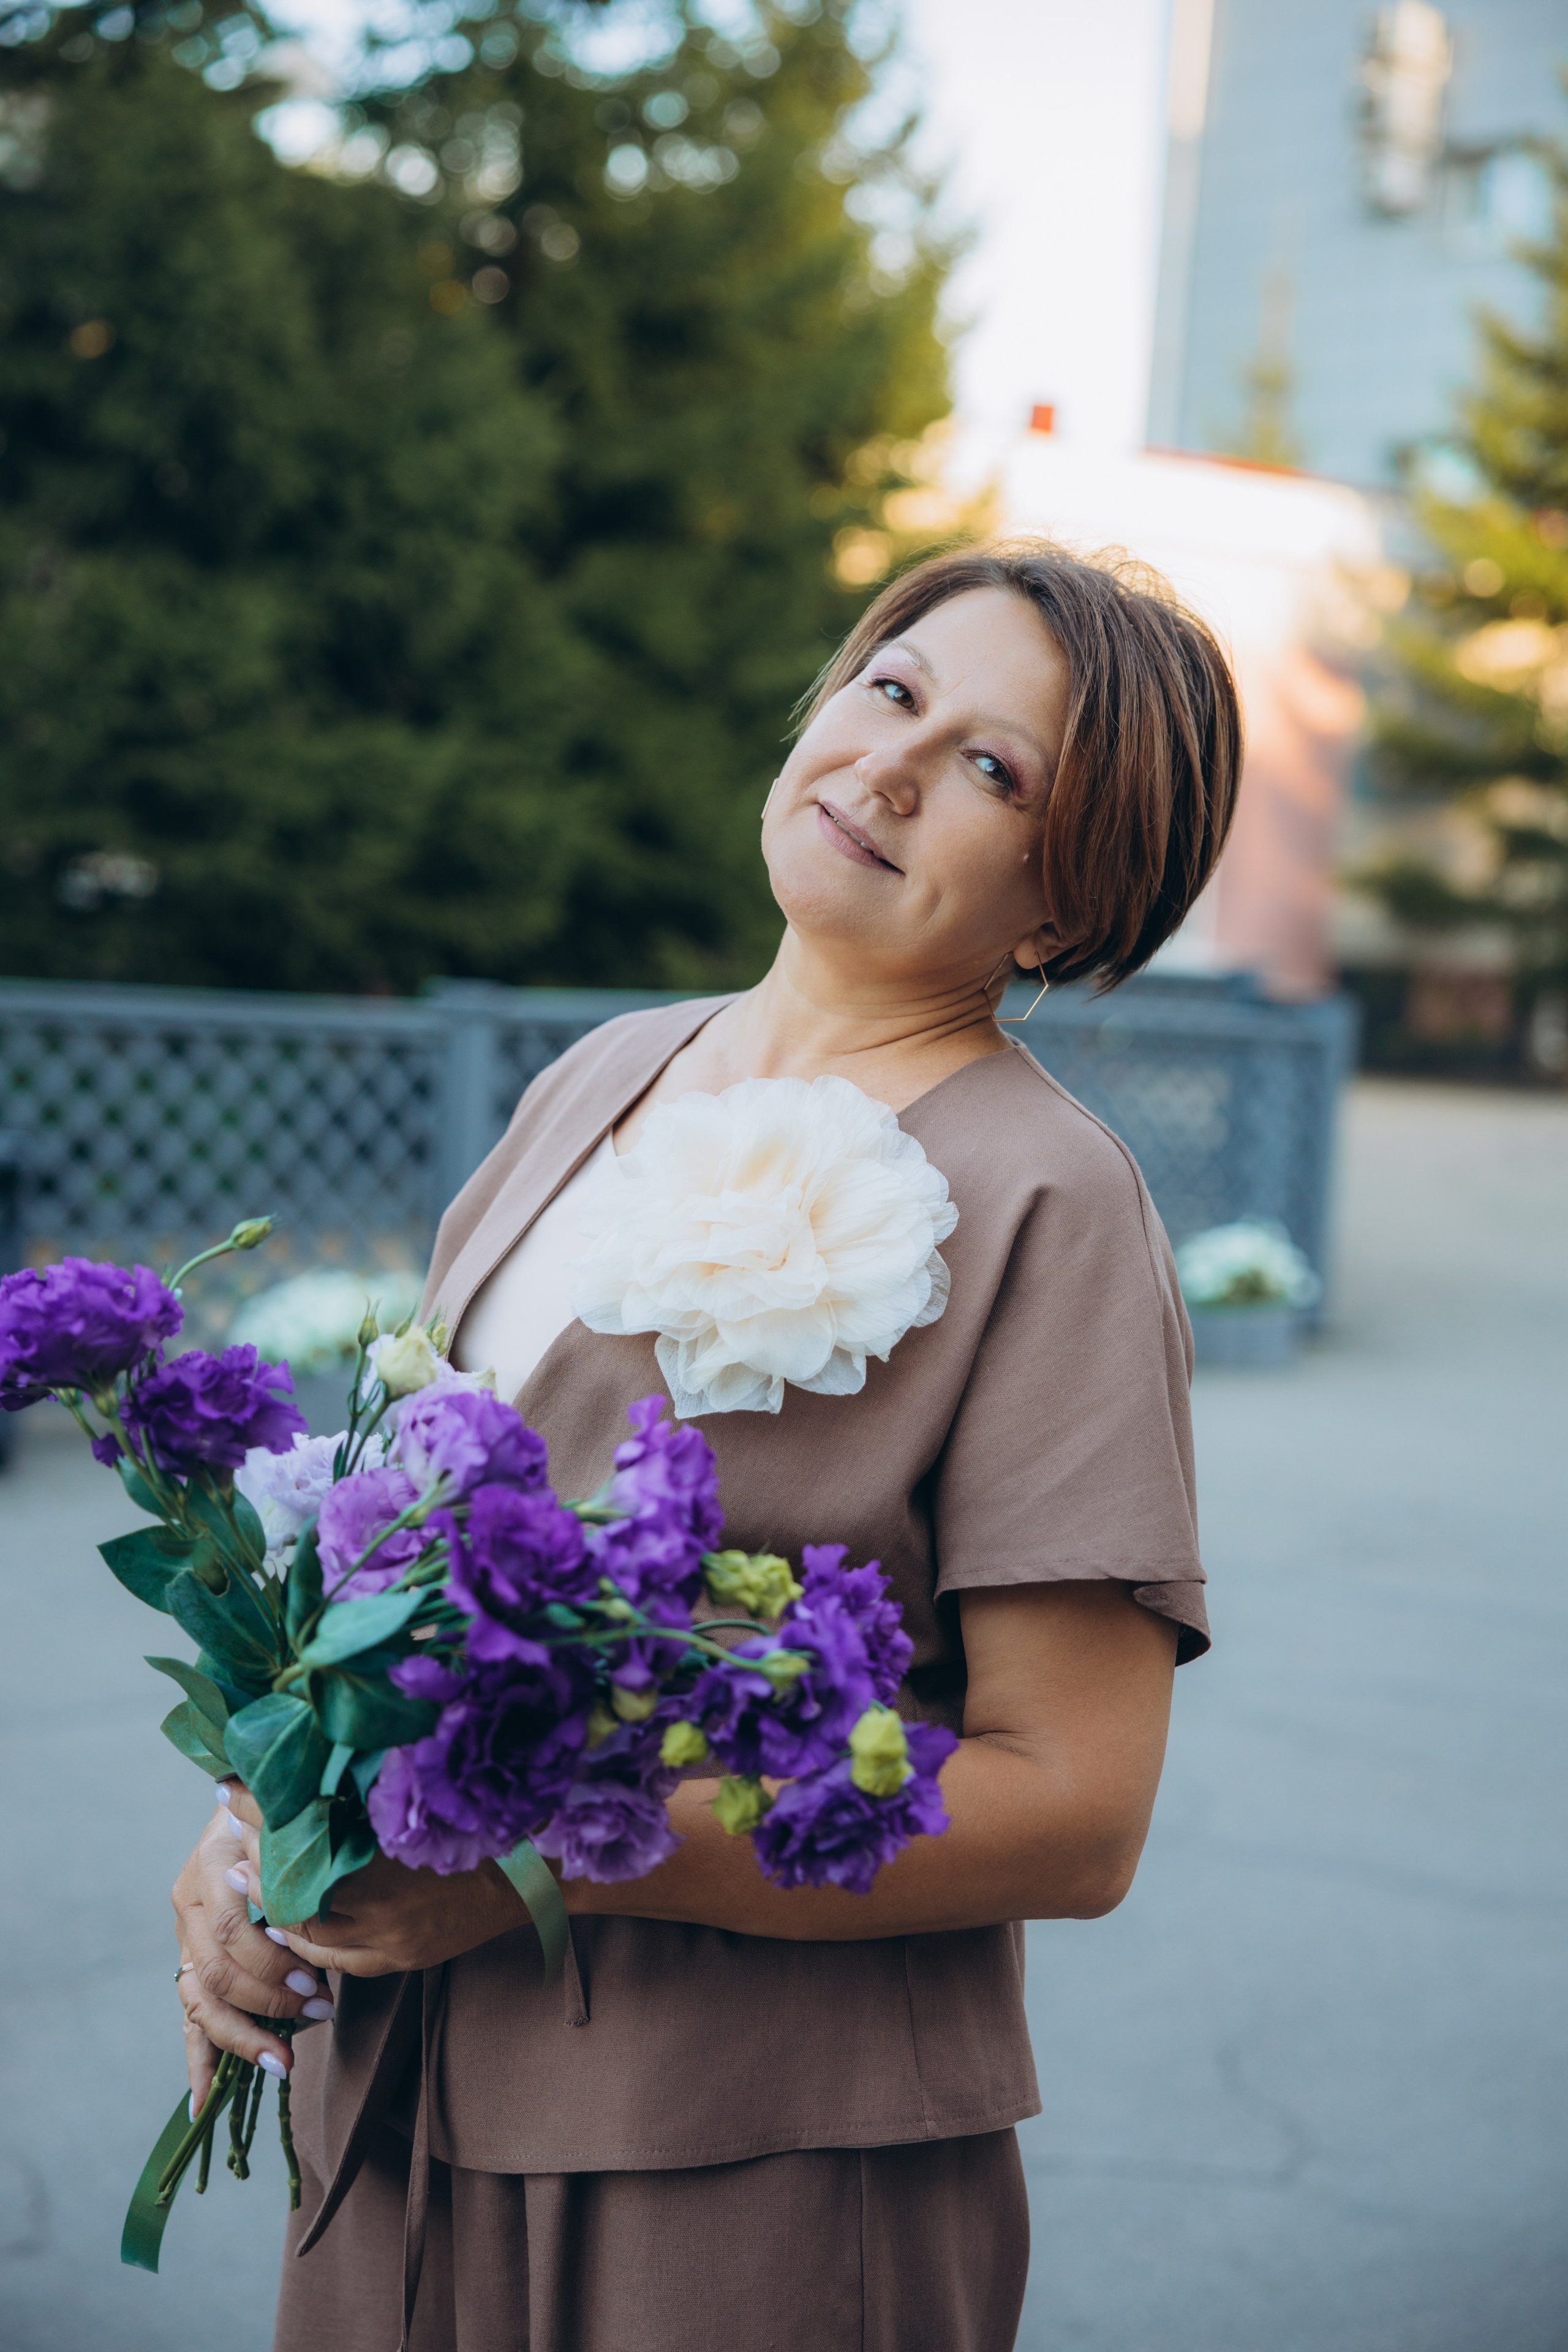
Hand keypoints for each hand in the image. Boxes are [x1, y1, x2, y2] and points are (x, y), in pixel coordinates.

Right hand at [171, 1789, 334, 2108]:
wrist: (246, 1806)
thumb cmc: (280, 1818)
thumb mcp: (285, 1825)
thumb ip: (291, 1856)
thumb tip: (315, 1897)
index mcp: (211, 1868)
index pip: (232, 1929)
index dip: (272, 1961)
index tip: (316, 1982)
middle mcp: (189, 1905)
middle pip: (218, 1971)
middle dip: (269, 2000)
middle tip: (320, 2011)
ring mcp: (186, 1938)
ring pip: (202, 2001)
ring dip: (244, 2037)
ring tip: (285, 2062)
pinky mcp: (190, 1964)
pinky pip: (190, 2019)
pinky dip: (198, 2062)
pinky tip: (203, 2104)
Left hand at [225, 1785, 529, 1977]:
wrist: (529, 1874)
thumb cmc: (478, 1821)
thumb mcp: (418, 1796)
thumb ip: (363, 1786)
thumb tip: (312, 1757)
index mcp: (384, 1854)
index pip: (297, 1835)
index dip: (259, 1813)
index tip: (229, 1789)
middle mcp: (382, 1903)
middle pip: (293, 1894)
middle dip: (258, 1866)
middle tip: (232, 1842)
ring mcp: (389, 1939)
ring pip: (307, 1938)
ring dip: (275, 1911)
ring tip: (249, 1884)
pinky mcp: (399, 1959)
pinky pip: (337, 1962)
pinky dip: (308, 1944)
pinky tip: (293, 1925)